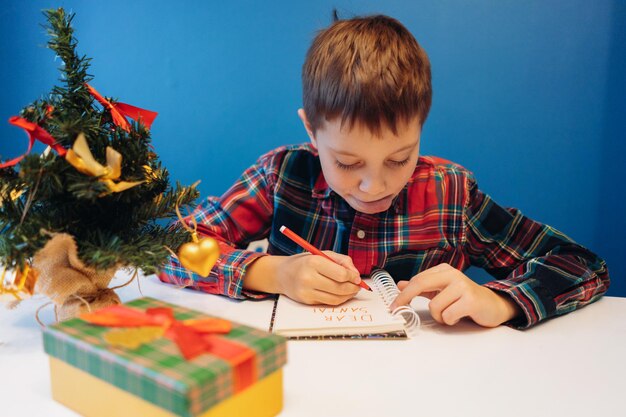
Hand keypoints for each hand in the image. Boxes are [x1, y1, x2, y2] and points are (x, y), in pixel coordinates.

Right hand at [275, 251, 361, 304]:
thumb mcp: (323, 254)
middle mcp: (308, 278)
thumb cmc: (305, 262)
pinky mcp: (306, 301)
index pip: (341, 274)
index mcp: (314, 262)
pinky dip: (339, 299)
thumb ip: (342, 261)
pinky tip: (341, 294)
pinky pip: (328, 302)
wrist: (282, 274)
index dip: (353, 277)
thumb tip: (356, 275)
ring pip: (335, 298)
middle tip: (358, 285)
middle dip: (353, 288)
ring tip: (352, 290)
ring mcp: (306, 291)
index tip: (357, 277)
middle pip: (340, 288)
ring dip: (348, 295)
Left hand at [389, 263, 520, 327]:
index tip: (393, 305)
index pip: (417, 280)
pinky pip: (448, 315)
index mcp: (444, 270)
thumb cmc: (464, 298)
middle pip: (421, 284)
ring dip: (440, 316)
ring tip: (451, 313)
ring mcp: (463, 286)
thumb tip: (400, 285)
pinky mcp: (471, 300)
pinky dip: (450, 320)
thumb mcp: (441, 290)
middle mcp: (453, 274)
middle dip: (406, 299)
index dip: (403, 294)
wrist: (493, 305)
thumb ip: (422, 287)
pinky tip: (459, 316)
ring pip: (434, 306)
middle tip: (398, 311)